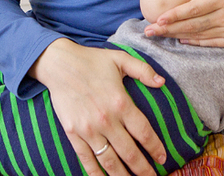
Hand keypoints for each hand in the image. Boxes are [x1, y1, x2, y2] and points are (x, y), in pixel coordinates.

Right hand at [30, 39, 166, 175]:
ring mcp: (88, 129)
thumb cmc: (92, 60)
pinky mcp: (73, 134)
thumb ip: (143, 70)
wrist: (60, 64)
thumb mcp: (120, 59)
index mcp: (120, 102)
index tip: (163, 158)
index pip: (143, 132)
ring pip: (110, 161)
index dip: (155, 148)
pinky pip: (86, 160)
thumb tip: (162, 82)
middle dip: (143, 169)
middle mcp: (106, 120)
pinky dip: (96, 174)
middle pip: (129, 152)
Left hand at [144, 0, 223, 46]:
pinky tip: (185, 40)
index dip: (175, 15)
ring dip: (179, 36)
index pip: (195, 8)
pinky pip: (214, 43)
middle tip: (149, 32)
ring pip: (201, 35)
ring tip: (161, 37)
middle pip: (193, 25)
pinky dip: (198, 43)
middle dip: (169, 28)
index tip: (158, 18)